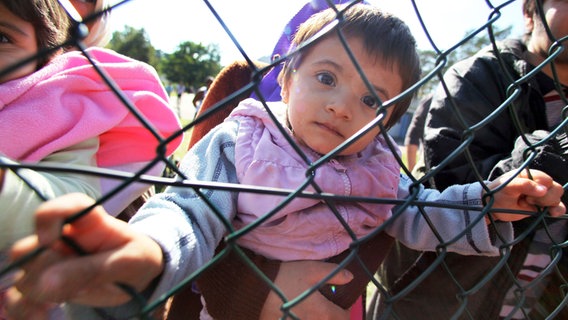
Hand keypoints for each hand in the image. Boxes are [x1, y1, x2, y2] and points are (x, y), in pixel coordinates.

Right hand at [4, 193, 163, 318]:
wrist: (141, 277)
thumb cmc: (138, 259)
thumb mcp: (128, 262)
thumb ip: (92, 269)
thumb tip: (46, 283)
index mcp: (89, 220)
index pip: (63, 207)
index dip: (49, 217)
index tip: (49, 240)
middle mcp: (63, 237)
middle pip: (29, 247)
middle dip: (39, 270)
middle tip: (63, 288)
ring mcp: (52, 261)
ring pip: (22, 273)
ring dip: (32, 292)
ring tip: (57, 303)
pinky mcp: (48, 283)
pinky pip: (22, 295)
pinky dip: (25, 308)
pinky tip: (41, 316)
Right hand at [260, 260, 352, 319]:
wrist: (256, 291)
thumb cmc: (284, 278)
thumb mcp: (311, 269)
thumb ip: (334, 273)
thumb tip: (350, 278)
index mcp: (324, 313)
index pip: (344, 318)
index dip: (345, 311)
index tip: (340, 304)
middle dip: (330, 316)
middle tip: (325, 307)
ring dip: (317, 317)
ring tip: (310, 309)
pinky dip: (303, 318)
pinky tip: (297, 312)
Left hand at [487, 169, 565, 221]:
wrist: (492, 207)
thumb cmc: (498, 193)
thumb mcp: (507, 186)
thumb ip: (524, 185)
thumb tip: (543, 190)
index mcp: (530, 175)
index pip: (547, 180)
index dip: (540, 188)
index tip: (526, 195)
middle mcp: (538, 184)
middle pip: (556, 189)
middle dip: (544, 198)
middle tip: (526, 200)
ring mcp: (541, 195)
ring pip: (557, 198)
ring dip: (546, 204)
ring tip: (529, 204)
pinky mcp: (542, 206)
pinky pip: (558, 207)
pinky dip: (557, 210)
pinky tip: (550, 213)